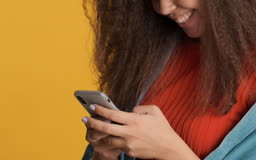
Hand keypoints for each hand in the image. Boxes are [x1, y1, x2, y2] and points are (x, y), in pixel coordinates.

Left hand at [83, 104, 199, 159]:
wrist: (168, 147)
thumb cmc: (162, 128)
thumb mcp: (155, 111)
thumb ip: (140, 108)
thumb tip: (130, 110)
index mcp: (135, 120)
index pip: (113, 114)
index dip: (101, 110)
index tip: (93, 106)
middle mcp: (130, 132)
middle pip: (105, 128)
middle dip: (92, 123)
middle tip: (84, 119)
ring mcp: (128, 143)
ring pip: (107, 139)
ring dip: (98, 134)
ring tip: (92, 129)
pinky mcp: (129, 151)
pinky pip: (116, 146)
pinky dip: (110, 141)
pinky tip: (106, 138)